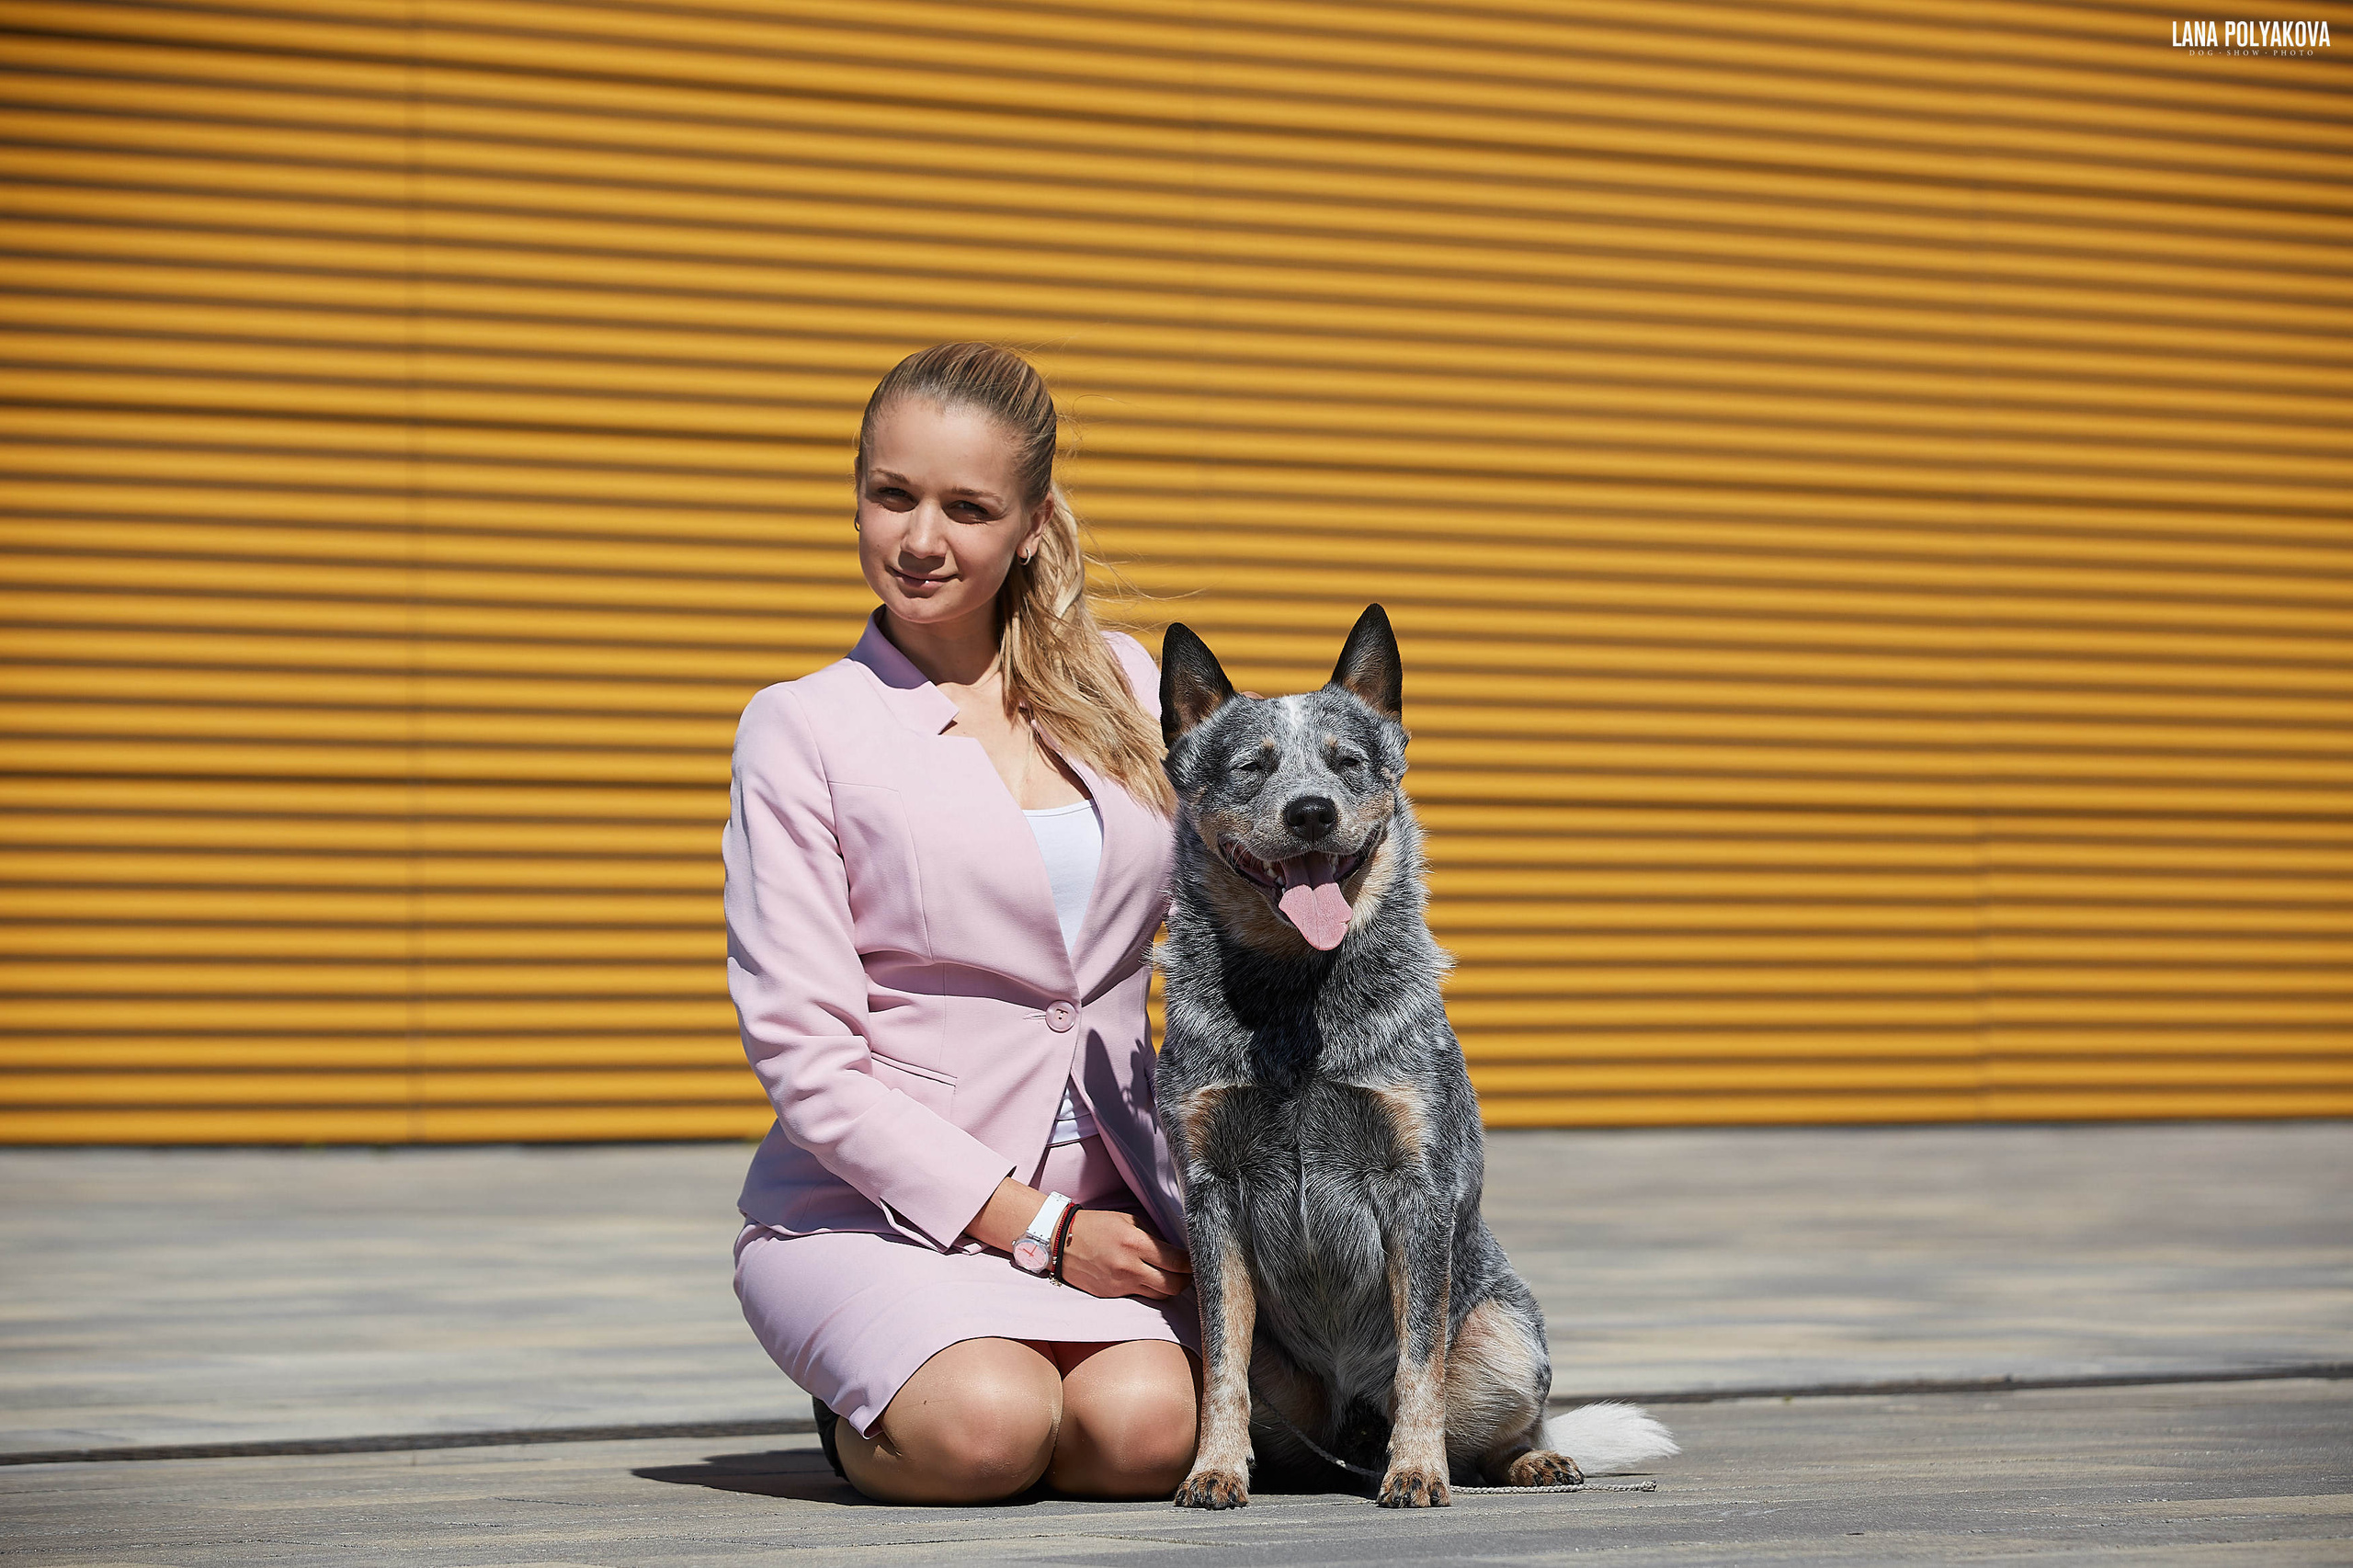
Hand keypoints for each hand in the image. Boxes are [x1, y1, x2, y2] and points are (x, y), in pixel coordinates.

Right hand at [1059, 1209, 1191, 1300]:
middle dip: (1186, 1280)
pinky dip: (1147, 1289)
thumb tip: (1175, 1250)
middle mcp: (1129, 1267)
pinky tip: (1146, 1279)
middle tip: (1187, 1273)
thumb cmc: (1096, 1226)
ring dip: (1168, 1287)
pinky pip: (1139, 1296)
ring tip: (1169, 1277)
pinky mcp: (1111, 1294)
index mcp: (1135, 1243)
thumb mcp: (1127, 1220)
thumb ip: (1152, 1236)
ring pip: (1159, 1295)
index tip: (1196, 1260)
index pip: (1176, 1261)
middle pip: (1173, 1285)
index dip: (1192, 1263)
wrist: (1060, 1240)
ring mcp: (1120, 1284)